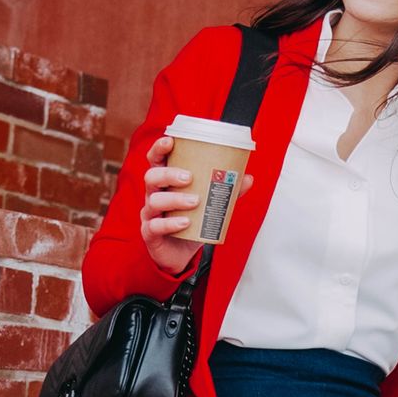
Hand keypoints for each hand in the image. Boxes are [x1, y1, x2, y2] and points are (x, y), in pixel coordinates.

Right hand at [140, 134, 253, 274]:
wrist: (180, 255)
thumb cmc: (191, 224)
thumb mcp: (209, 206)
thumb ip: (226, 192)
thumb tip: (248, 178)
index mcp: (165, 183)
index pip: (156, 161)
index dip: (159, 149)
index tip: (170, 141)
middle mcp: (154, 195)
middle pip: (152, 177)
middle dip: (169, 174)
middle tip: (189, 177)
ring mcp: (150, 214)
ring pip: (154, 201)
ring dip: (175, 199)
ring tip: (195, 201)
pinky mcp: (150, 234)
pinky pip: (155, 226)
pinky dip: (170, 223)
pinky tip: (185, 223)